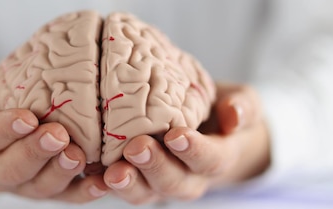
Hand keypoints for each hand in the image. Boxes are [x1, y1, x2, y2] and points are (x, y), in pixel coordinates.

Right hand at [0, 70, 108, 202]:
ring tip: (78, 156)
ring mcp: (21, 184)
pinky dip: (84, 192)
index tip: (26, 117)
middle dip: (36, 153)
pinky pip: (64, 196)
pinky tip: (102, 182)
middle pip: (12, 169)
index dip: (3, 130)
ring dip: (60, 173)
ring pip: (39, 187)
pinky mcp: (46, 188)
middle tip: (58, 135)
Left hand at [102, 82, 270, 204]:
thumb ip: (242, 107)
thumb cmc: (222, 112)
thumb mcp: (242, 102)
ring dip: (128, 183)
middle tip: (137, 147)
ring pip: (145, 192)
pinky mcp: (136, 181)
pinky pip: (122, 187)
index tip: (177, 135)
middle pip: (173, 181)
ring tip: (112, 171)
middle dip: (154, 166)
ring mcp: (160, 184)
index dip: (193, 151)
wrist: (208, 132)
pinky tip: (89, 171)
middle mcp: (189, 179)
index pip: (209, 160)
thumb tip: (234, 115)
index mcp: (217, 159)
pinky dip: (104, 183)